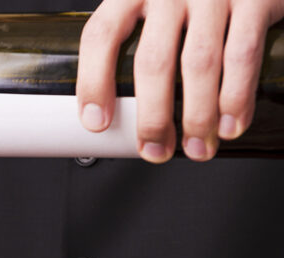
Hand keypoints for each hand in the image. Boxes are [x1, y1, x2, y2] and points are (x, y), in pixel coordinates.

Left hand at [77, 0, 283, 161]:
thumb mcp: (152, 6)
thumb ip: (134, 41)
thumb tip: (111, 109)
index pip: (100, 35)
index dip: (93, 82)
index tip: (97, 122)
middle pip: (152, 61)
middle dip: (153, 117)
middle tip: (154, 150)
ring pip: (198, 64)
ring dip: (196, 117)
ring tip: (196, 149)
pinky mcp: (255, 0)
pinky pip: (243, 55)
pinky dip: (237, 97)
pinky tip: (229, 125)